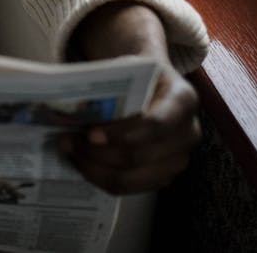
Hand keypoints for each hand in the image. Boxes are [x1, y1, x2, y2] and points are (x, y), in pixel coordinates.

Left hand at [56, 61, 200, 193]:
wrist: (153, 85)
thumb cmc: (138, 76)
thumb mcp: (128, 67)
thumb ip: (108, 84)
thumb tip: (71, 105)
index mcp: (183, 99)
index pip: (155, 124)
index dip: (121, 133)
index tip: (90, 133)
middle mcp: (188, 133)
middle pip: (139, 156)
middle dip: (98, 153)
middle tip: (68, 140)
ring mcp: (178, 160)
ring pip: (131, 178)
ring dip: (94, 168)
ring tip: (71, 150)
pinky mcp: (163, 177)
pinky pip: (128, 188)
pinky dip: (100, 177)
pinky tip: (82, 161)